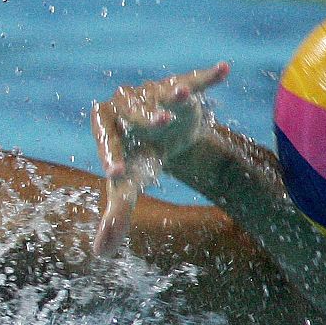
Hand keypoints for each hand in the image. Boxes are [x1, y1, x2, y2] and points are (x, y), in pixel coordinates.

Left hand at [90, 62, 228, 256]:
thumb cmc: (140, 160)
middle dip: (144, 116)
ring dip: (173, 95)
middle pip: (132, 110)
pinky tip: (224, 70)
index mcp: (107, 127)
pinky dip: (208, 76)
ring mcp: (154, 94)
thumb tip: (101, 254)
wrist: (163, 132)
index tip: (117, 176)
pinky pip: (195, 80)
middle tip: (159, 124)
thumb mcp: (129, 185)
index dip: (111, 155)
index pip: (106, 140)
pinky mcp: (182, 89)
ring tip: (182, 94)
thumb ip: (116, 215)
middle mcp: (126, 105)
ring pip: (161, 94)